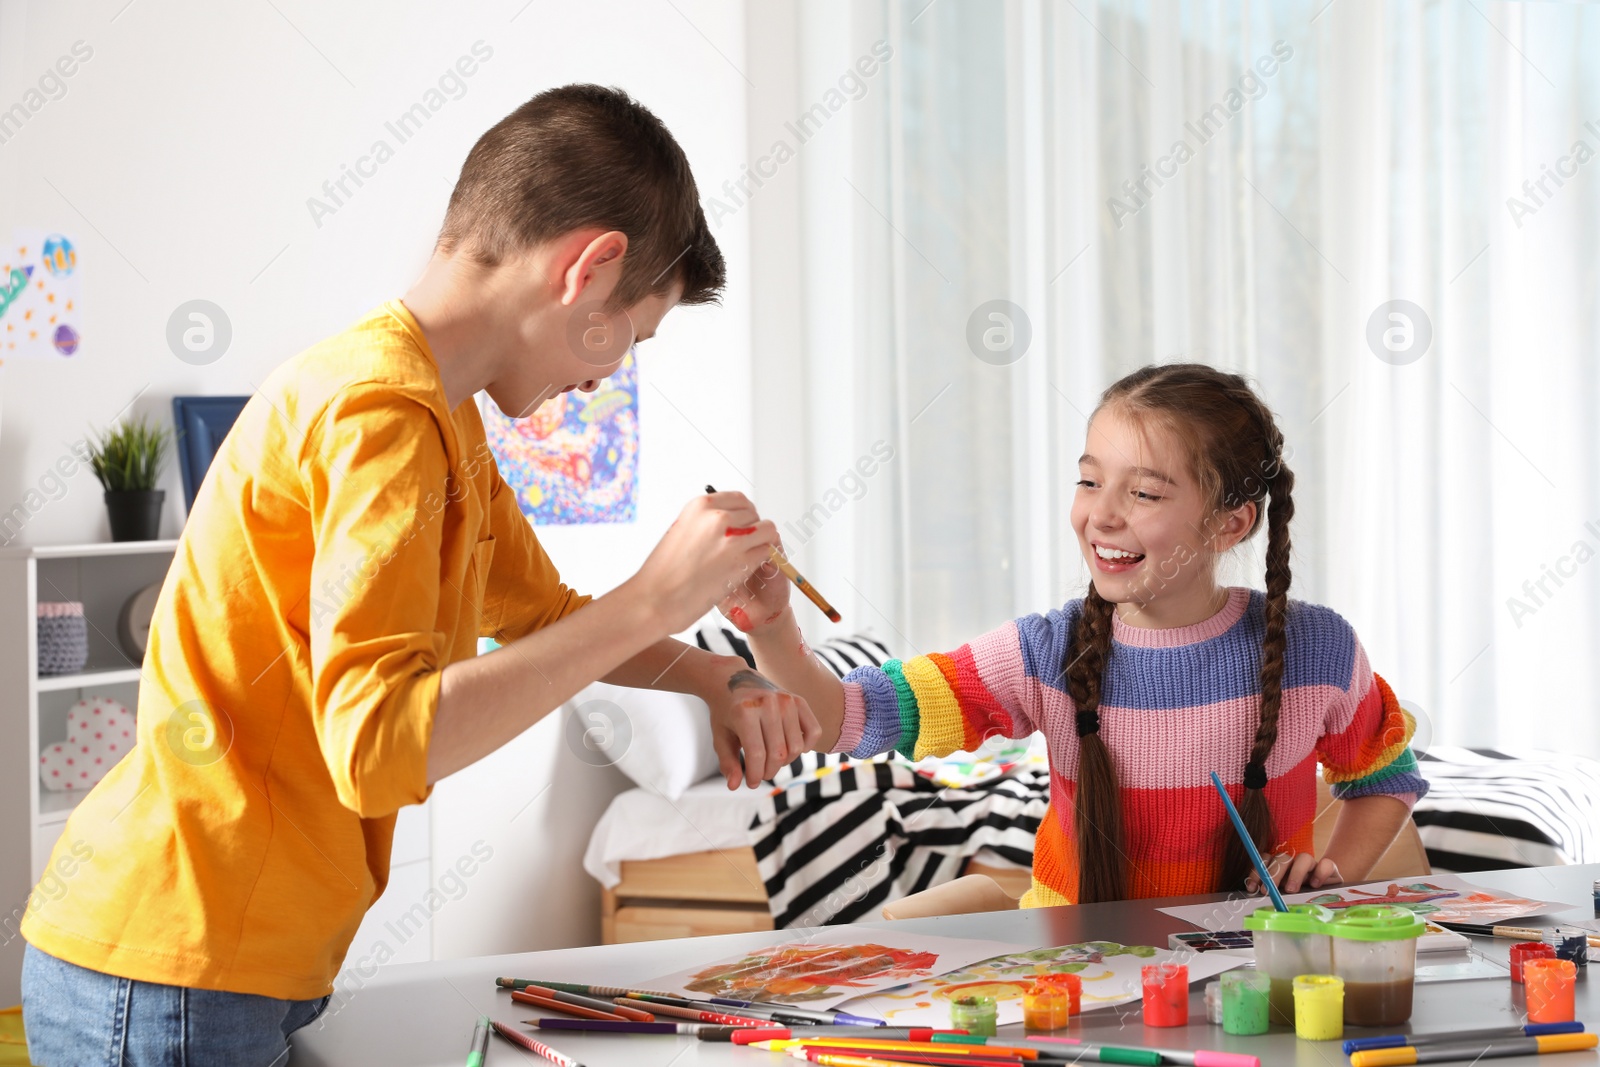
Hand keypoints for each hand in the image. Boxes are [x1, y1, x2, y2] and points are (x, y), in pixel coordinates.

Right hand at [631, 491, 779, 633]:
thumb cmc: (662, 572)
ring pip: (767, 531)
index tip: (743, 526)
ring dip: (762, 544)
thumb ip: (704, 523)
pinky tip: (747, 570)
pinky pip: (766, 552)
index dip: (745, 514)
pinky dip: (762, 561)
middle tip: (744, 547)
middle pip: (754, 515)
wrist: (654, 599)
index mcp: (700, 506)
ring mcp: (731, 539)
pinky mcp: (741, 562)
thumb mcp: (681, 531)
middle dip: (753, 530)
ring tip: (749, 558)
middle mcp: (717, 517)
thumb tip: (726, 521)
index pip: (739, 499)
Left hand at [706, 662, 822, 787]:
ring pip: (796, 747)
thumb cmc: (726, 713)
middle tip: (761, 774)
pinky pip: (813, 731)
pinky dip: (807, 746)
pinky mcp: (798, 700)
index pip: (757, 755)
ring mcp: (786, 700)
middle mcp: (768, 704)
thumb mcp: (721, 737)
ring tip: (772, 760)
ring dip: (785, 762)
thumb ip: (727, 762)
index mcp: (744, 712)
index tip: (750, 783)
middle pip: (778, 753)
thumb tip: (735, 786)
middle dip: (769, 771)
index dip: (754, 775)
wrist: (732, 680)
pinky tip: (792, 749)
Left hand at [1245, 852, 1342, 894]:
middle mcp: (1295, 864)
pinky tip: (1316, 885)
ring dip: (1295, 873)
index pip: (1265, 860)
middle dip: (1273, 874)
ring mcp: (1313, 865)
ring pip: (1304, 858)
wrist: (1330, 895)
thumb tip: (1256, 900)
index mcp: (1280, 868)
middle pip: (1282, 859)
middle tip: (1269, 891)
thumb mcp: (1286, 898)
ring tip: (1291, 890)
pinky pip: (1327, 864)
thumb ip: (1274, 895)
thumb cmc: (1303, 898)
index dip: (1257, 871)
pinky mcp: (1330, 869)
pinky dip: (1321, 872)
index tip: (1252, 888)